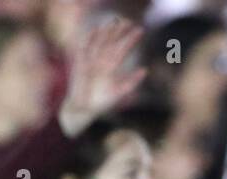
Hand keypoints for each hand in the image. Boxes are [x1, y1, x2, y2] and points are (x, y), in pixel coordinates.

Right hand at [58, 18, 146, 137]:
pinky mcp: (80, 63)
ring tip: (114, 21)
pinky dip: (90, 39)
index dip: (130, 40)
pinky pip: (85, 48)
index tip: (140, 30)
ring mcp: (91, 61)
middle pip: (111, 43)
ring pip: (100, 43)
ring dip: (106, 32)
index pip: (122, 50)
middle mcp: (102, 62)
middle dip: (119, 32)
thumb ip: (131, 81)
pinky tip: (96, 30)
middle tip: (127, 21)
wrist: (84, 109)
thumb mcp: (119, 92)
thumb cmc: (101, 102)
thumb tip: (145, 70)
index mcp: (111, 68)